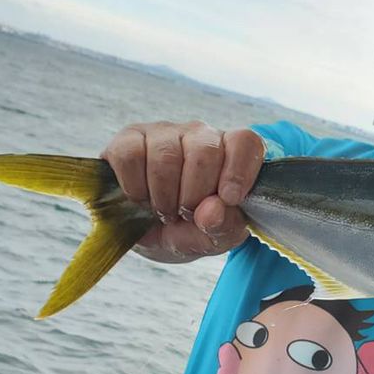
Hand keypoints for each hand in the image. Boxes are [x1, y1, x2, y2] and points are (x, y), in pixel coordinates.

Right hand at [101, 122, 264, 261]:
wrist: (144, 234)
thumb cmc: (188, 230)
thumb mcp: (212, 240)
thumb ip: (222, 228)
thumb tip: (212, 211)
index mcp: (231, 154)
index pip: (244, 142)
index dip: (238, 170)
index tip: (229, 199)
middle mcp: (199, 136)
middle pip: (204, 152)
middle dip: (193, 196)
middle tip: (186, 214)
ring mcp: (163, 133)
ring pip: (166, 155)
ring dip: (163, 196)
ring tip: (164, 210)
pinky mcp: (128, 138)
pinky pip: (130, 155)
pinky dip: (134, 186)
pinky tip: (139, 197)